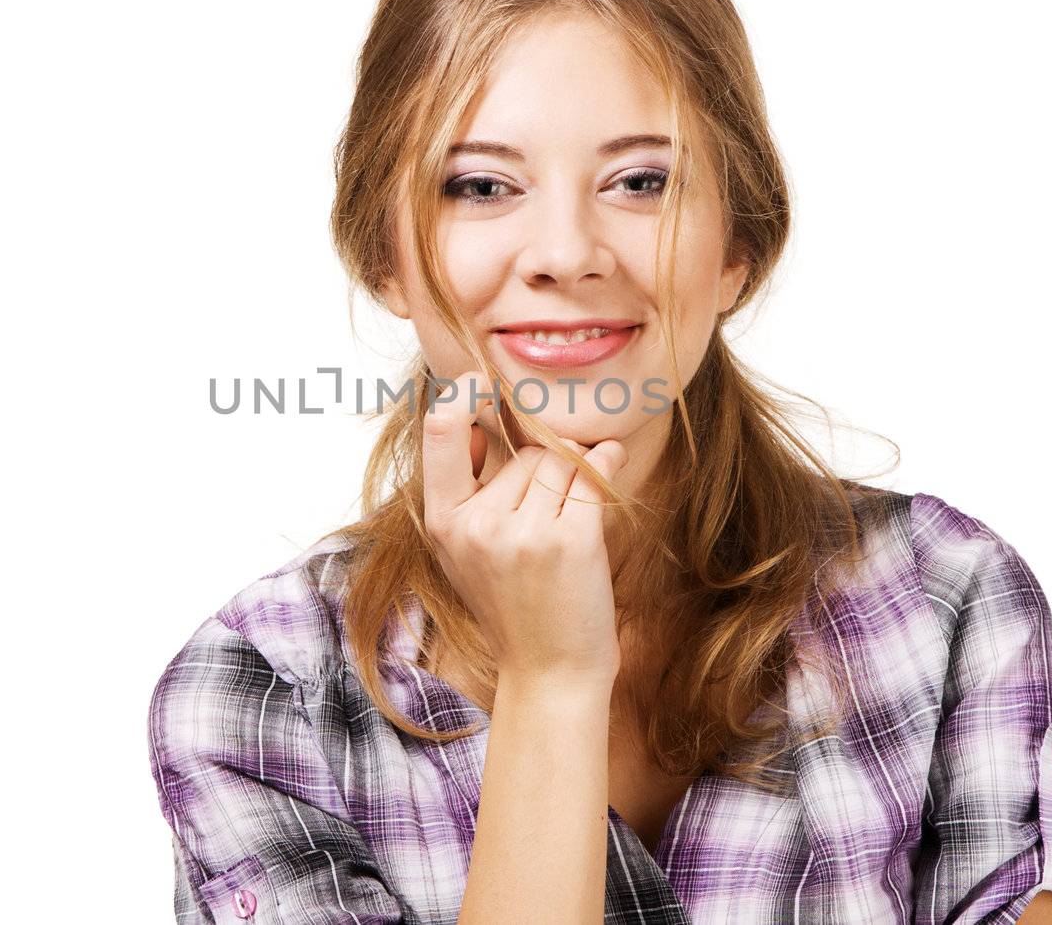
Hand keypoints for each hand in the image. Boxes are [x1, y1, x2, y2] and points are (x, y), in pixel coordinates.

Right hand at [421, 370, 629, 686]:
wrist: (550, 672)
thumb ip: (470, 489)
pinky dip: (607, 463)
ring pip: (560, 459)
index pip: (442, 431)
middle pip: (523, 448)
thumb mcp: (468, 550)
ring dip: (575, 474)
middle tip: (544, 519)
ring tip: (568, 520)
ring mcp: (525, 532)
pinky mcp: (572, 540)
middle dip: (543, 466)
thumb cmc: (513, 604)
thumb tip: (484, 410)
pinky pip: (594, 473)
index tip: (480, 379)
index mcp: (444, 522)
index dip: (462, 395)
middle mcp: (479, 524)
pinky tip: (609, 463)